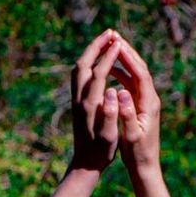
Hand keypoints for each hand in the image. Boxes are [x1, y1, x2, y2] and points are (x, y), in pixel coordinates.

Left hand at [70, 30, 122, 172]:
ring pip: (78, 68)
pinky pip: (78, 76)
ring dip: (90, 52)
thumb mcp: (109, 137)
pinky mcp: (75, 103)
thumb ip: (111, 114)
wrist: (85, 163)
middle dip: (96, 46)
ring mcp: (75, 100)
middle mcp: (80, 100)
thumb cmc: (101, 152)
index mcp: (90, 106)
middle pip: (84, 64)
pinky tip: (96, 60)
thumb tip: (112, 92)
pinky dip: (86, 62)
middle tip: (110, 33)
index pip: (99, 73)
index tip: (119, 43)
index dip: (109, 56)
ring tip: (104, 41)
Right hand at [110, 36, 160, 175]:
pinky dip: (121, 73)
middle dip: (127, 52)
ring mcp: (146, 102)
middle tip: (113, 36)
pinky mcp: (140, 106)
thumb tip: (120, 92)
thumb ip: (127, 113)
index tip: (116, 43)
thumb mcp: (131, 136)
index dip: (128, 57)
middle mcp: (150, 99)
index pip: (140, 73)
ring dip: (124, 60)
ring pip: (135, 74)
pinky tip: (110, 69)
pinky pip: (131, 84)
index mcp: (149, 104)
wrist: (145, 167)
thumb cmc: (137, 154)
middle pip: (140, 68)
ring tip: (110, 46)